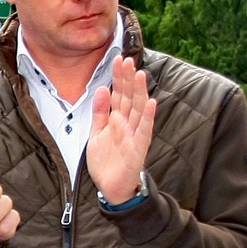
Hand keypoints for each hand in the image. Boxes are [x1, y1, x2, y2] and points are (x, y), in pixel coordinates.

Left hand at [87, 56, 155, 203]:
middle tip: (126, 60)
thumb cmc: (107, 161)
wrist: (111, 188)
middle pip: (129, 97)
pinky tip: (150, 103)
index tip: (117, 59)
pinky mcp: (138, 148)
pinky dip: (147, 117)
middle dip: (127, 79)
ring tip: (139, 74)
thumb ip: (100, 112)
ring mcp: (134, 135)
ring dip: (139, 92)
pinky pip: (144, 131)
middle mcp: (128, 124)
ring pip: (138, 110)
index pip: (119, 94)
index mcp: (117, 119)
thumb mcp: (96, 133)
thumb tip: (102, 90)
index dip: (118, 77)